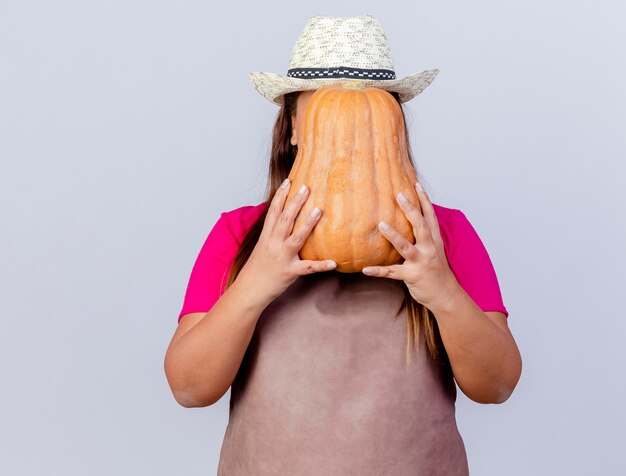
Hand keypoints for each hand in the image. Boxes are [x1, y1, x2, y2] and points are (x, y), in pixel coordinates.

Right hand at [238, 179, 336, 305]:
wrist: (249, 290)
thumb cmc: (257, 268)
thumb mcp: (262, 247)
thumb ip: (273, 234)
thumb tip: (284, 221)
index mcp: (266, 237)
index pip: (273, 212)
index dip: (280, 195)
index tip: (289, 181)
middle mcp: (273, 244)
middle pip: (285, 219)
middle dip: (295, 202)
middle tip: (306, 187)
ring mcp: (282, 258)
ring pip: (296, 238)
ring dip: (307, 224)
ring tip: (319, 211)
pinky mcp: (290, 272)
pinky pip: (307, 268)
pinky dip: (320, 266)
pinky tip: (333, 263)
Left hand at [361, 182, 458, 311]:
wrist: (446, 295)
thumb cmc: (437, 271)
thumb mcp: (435, 250)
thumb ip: (426, 236)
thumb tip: (414, 220)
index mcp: (434, 241)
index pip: (430, 217)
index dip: (424, 200)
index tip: (416, 184)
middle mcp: (429, 249)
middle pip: (420, 226)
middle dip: (410, 210)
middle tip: (399, 195)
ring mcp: (421, 263)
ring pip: (406, 247)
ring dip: (393, 236)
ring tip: (381, 224)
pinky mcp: (412, 276)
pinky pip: (392, 273)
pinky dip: (378, 271)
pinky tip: (365, 269)